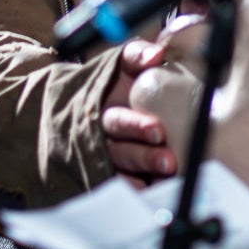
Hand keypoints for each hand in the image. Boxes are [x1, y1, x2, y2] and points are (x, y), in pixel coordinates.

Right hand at [100, 40, 177, 184]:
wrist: (81, 106)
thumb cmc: (113, 84)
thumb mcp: (120, 65)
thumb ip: (136, 55)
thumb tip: (156, 53)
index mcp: (104, 109)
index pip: (118, 120)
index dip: (136, 126)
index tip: (158, 131)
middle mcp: (103, 137)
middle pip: (119, 149)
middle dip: (143, 155)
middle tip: (168, 161)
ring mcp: (106, 158)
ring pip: (121, 169)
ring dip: (143, 174)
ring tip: (167, 177)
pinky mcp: (111, 175)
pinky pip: (119, 186)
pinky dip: (133, 191)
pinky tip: (150, 194)